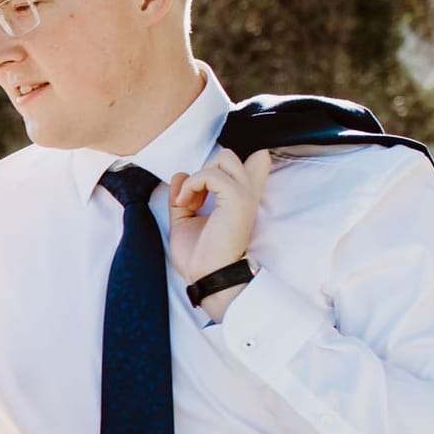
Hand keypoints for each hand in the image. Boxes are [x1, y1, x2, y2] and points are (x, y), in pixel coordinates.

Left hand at [166, 149, 271, 282]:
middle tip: (189, 200)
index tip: (201, 190)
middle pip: (228, 156)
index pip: (253, 162)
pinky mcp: (237, 199)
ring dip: (197, 177)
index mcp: (239, 199)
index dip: (222, 167)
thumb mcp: (185, 221)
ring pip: (223, 158)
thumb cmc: (200, 257)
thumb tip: (180, 174)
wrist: (208, 277)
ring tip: (187, 203)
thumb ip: (183, 196)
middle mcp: (247, 194)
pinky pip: (211, 174)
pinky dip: (191, 185)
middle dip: (203, 171)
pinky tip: (185, 204)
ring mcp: (244, 195)